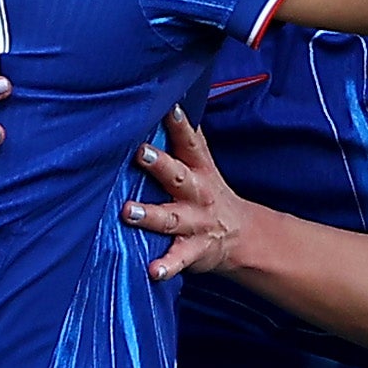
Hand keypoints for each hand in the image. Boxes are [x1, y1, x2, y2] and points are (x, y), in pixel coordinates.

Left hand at [123, 111, 258, 281]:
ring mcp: (195, 223)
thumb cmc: (207, 191)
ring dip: (150, 215)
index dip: (180, 124)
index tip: (169, 106)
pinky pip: (178, 259)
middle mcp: (197, 194)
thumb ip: (184, 136)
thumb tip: (169, 95)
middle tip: (141, 153)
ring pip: (171, 218)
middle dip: (160, 165)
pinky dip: (166, 266)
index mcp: (198, 168)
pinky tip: (153, 271)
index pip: (190, 141)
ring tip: (127, 213)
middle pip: (178, 177)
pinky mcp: (193, 250)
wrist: (240, 236)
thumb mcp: (201, 162)